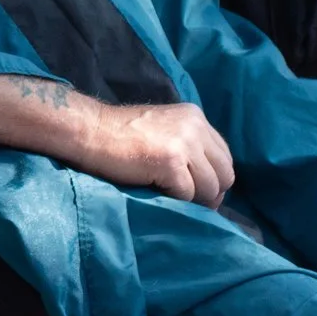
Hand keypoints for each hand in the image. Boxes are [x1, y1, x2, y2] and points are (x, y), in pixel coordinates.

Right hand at [83, 101, 234, 207]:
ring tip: (168, 193)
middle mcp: (195, 127)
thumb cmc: (121, 135)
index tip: (196, 188)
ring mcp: (184, 144)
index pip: (225, 157)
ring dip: (192, 199)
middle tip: (187, 199)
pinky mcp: (171, 162)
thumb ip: (190, 144)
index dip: (214, 177)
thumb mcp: (165, 130)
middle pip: (225, 174)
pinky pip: (188, 195)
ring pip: (210, 188)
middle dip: (209, 192)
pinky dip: (173, 199)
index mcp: (195, 116)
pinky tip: (155, 188)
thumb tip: (213, 183)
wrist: (91, 131)